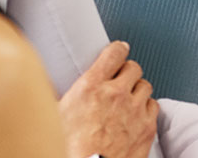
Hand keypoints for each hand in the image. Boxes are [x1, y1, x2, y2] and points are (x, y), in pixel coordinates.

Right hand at [58, 41, 158, 157]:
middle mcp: (115, 94)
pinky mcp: (146, 128)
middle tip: (120, 79)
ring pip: (145, 85)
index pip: (114, 53)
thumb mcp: (54, 116)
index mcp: (91, 87)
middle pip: (133, 67)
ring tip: (128, 98)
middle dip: (127, 71)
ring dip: (137, 89)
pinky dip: (147, 108)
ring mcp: (134, 111)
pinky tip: (137, 115)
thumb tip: (43, 88)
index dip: (117, 49)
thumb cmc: (71, 149)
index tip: (118, 50)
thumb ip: (58, 96)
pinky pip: (154, 106)